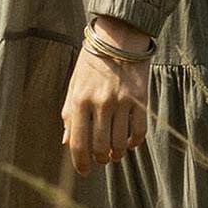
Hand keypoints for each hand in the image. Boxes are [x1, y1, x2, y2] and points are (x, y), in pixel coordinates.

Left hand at [61, 16, 150, 174]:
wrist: (118, 37)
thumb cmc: (92, 63)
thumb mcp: (74, 86)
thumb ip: (70, 114)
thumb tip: (67, 142)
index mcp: (79, 100)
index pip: (78, 142)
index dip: (80, 163)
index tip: (84, 171)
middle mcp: (100, 103)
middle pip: (100, 147)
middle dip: (100, 159)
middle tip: (101, 159)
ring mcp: (121, 102)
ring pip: (119, 143)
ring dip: (116, 153)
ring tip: (114, 151)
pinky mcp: (140, 99)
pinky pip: (139, 132)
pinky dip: (134, 142)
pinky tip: (130, 141)